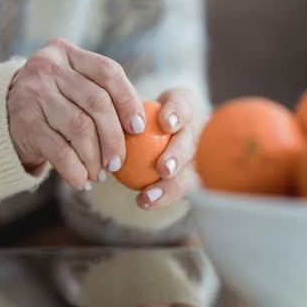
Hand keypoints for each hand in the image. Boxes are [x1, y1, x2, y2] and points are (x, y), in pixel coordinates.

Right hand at [8, 39, 144, 190]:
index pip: (108, 71)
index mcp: (65, 52)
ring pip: (80, 128)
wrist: (2, 115)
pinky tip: (82, 181)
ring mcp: (33, 93)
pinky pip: (60, 150)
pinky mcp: (24, 122)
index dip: (129, 100)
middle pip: (96, 102)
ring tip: (100, 174)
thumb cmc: (52, 102)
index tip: (139, 128)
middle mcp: (47, 67)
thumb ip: (100, 92)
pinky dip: (75, 170)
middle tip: (119, 162)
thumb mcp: (71, 84)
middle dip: (114, 137)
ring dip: (95, 158)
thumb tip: (142, 126)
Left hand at [136, 88, 206, 209]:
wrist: (163, 130)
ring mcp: (201, 153)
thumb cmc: (144, 116)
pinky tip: (145, 202)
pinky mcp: (196, 173)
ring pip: (192, 170)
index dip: (177, 114)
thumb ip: (125, 111)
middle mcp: (199, 128)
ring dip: (171, 186)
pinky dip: (162, 196)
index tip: (166, 124)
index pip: (183, 105)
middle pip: (192, 142)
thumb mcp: (136, 107)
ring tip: (149, 196)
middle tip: (163, 169)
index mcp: (185, 104)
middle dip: (179, 155)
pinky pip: (181, 188)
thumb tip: (104, 122)